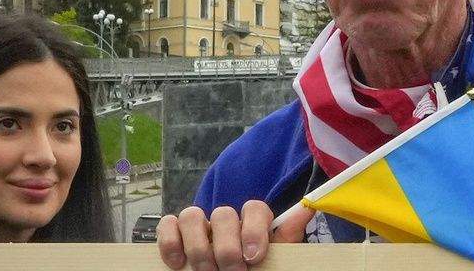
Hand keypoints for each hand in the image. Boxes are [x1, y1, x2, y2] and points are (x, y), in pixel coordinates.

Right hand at [157, 200, 312, 269]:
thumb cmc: (255, 270)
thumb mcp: (274, 259)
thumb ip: (286, 237)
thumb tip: (307, 210)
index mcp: (251, 223)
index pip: (254, 208)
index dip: (253, 230)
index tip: (254, 257)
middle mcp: (224, 221)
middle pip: (223, 213)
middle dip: (226, 247)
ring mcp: (198, 226)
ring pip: (191, 215)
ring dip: (199, 247)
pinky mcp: (174, 236)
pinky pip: (167, 225)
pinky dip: (169, 242)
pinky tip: (178, 264)